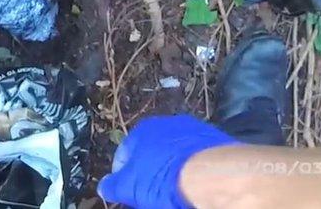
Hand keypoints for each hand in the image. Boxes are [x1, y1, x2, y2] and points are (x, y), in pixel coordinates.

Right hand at [98, 115, 236, 208]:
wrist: (211, 176)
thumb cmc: (162, 178)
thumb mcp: (129, 187)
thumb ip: (114, 186)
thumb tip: (104, 187)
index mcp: (143, 130)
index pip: (124, 154)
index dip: (122, 176)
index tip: (127, 193)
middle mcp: (168, 124)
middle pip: (152, 154)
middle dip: (148, 174)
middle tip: (149, 195)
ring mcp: (194, 132)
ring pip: (176, 155)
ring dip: (171, 172)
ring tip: (172, 193)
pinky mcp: (217, 143)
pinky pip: (197, 160)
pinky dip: (193, 172)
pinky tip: (193, 187)